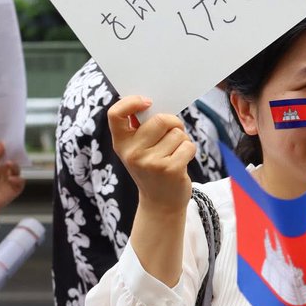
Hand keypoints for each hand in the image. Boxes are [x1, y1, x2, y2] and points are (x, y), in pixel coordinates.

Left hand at [0, 141, 24, 226]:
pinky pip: (21, 181)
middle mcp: (6, 172)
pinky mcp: (16, 188)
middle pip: (13, 161)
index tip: (6, 142)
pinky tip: (10, 178)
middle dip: (12, 156)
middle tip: (8, 151)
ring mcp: (11, 180)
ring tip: (9, 164)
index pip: (5, 155)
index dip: (7, 149)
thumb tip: (2, 143)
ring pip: (17, 169)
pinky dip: (17, 179)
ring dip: (15, 166)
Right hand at [108, 95, 195, 214]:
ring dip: (182, 140)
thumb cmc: (153, 168)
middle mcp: (133, 153)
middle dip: (173, 123)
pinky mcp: (170, 170)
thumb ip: (142, 128)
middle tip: (173, 134)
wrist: (160, 203)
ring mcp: (151, 162)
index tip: (147, 102)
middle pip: (160, 119)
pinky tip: (181, 162)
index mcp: (121, 143)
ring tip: (174, 154)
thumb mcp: (139, 150)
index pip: (115, 114)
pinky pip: (188, 145)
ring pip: (177, 133)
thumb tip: (154, 104)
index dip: (130, 102)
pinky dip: (189, 150)